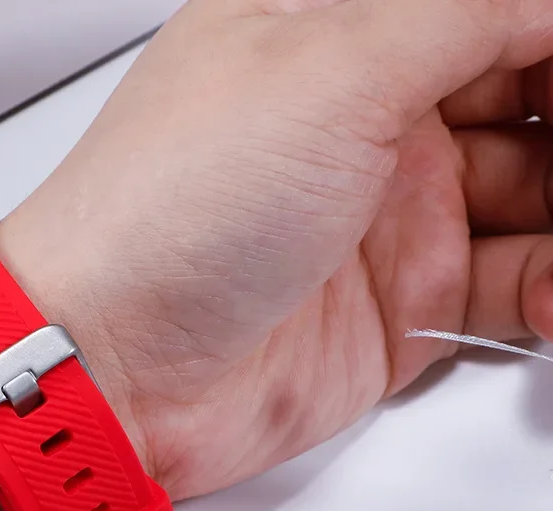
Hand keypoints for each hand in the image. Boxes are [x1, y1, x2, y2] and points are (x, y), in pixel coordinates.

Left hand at [0, 0, 552, 499]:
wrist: (110, 366)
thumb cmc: (163, 216)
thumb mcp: (327, 68)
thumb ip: (462, 11)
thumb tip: (542, 1)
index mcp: (340, 36)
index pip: (492, 10)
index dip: (547, 30)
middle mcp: (366, 125)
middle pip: (527, 95)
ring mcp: (383, 222)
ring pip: (535, 193)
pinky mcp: (394, 312)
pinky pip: (512, 286)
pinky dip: (551, 288)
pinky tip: (552, 292)